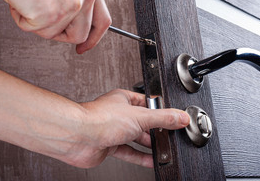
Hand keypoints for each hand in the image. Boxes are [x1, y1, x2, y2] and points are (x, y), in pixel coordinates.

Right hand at [0, 0, 110, 53]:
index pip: (102, 21)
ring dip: (36, 23)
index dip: (93, 38)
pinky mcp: (50, 15)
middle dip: (60, 34)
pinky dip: (21, 18)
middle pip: (79, 35)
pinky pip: (33, 30)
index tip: (84, 46)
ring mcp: (69, 7)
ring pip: (53, 34)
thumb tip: (71, 20)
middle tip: (45, 23)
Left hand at [62, 89, 189, 167]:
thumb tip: (181, 117)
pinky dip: (140, 157)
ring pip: (135, 138)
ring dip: (149, 144)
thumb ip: (163, 118)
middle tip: (169, 136)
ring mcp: (113, 130)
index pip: (147, 103)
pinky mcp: (109, 146)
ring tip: (163, 149)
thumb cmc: (100, 119)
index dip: (161, 110)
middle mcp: (118, 114)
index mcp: (124, 99)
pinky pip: (128, 152)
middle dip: (156, 130)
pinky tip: (150, 160)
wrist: (78, 136)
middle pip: (142, 122)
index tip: (173, 118)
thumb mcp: (140, 116)